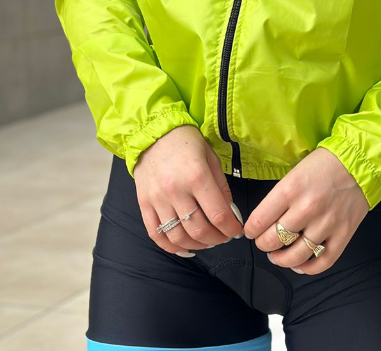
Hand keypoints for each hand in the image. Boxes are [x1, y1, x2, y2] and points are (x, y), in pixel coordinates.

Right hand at [133, 124, 244, 255]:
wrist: (153, 132)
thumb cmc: (186, 142)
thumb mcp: (211, 157)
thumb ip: (221, 187)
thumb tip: (230, 213)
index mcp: (197, 176)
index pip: (218, 215)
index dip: (231, 228)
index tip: (237, 230)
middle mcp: (176, 191)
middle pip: (199, 230)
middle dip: (216, 239)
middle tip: (224, 237)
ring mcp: (158, 200)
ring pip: (178, 237)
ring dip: (197, 245)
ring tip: (207, 241)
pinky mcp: (144, 204)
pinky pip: (156, 235)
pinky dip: (171, 248)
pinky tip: (185, 248)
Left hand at [242, 148, 368, 274]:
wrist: (359, 161)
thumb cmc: (325, 163)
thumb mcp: (295, 171)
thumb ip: (281, 195)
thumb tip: (265, 218)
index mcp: (291, 189)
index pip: (260, 220)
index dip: (251, 229)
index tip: (251, 231)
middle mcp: (307, 208)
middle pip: (274, 240)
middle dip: (263, 244)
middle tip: (263, 241)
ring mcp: (326, 223)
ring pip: (296, 255)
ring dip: (281, 259)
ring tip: (277, 256)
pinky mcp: (343, 234)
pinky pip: (323, 261)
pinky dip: (308, 268)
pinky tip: (300, 264)